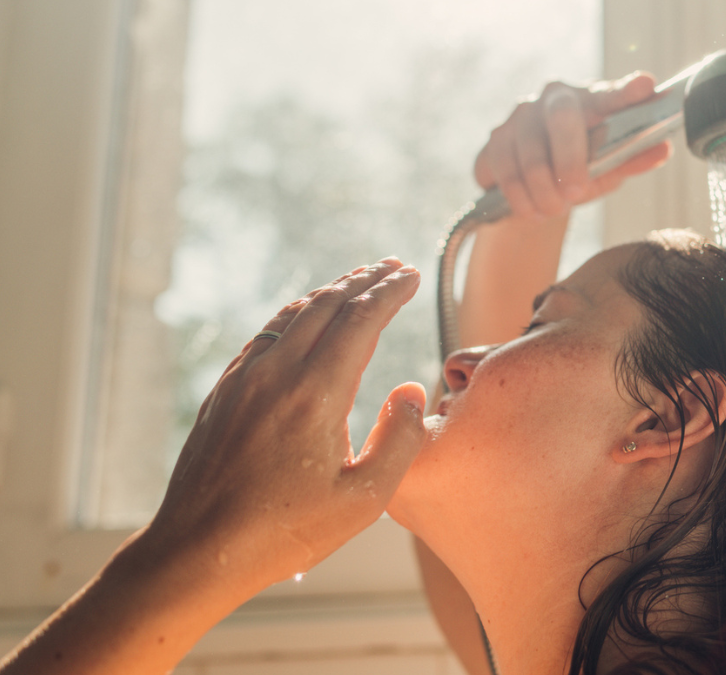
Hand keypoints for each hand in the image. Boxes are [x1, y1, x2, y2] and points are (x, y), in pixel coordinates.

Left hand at [143, 259, 426, 597]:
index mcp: (316, 395)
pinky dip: (296, 315)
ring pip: (292, 315)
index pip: (360, 320)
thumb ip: (399, 440)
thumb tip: (410, 390)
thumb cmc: (285, 531)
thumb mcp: (365, 500)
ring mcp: (244, 379)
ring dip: (330, 292)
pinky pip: (265, 335)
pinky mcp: (224, 392)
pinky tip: (305, 319)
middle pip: (327, 305)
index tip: (412, 276)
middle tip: (393, 268)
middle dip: (364, 280)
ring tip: (356, 282)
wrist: (197, 549)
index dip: (390, 292)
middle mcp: (276, 375)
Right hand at [474, 71, 672, 220]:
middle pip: (561, 118)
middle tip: (576, 193)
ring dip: (542, 189)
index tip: (646, 86)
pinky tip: (529, 209)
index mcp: (590, 100)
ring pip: (528, 152)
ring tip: (552, 210)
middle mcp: (553, 98)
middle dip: (569, 161)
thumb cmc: (580, 168)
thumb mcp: (609, 168)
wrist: (536, 190)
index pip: (610, 94)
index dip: (627, 91)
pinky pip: (500, 168)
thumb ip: (632, 158)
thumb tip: (663, 149)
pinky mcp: (494, 141)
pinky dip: (518, 196)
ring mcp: (519, 116)